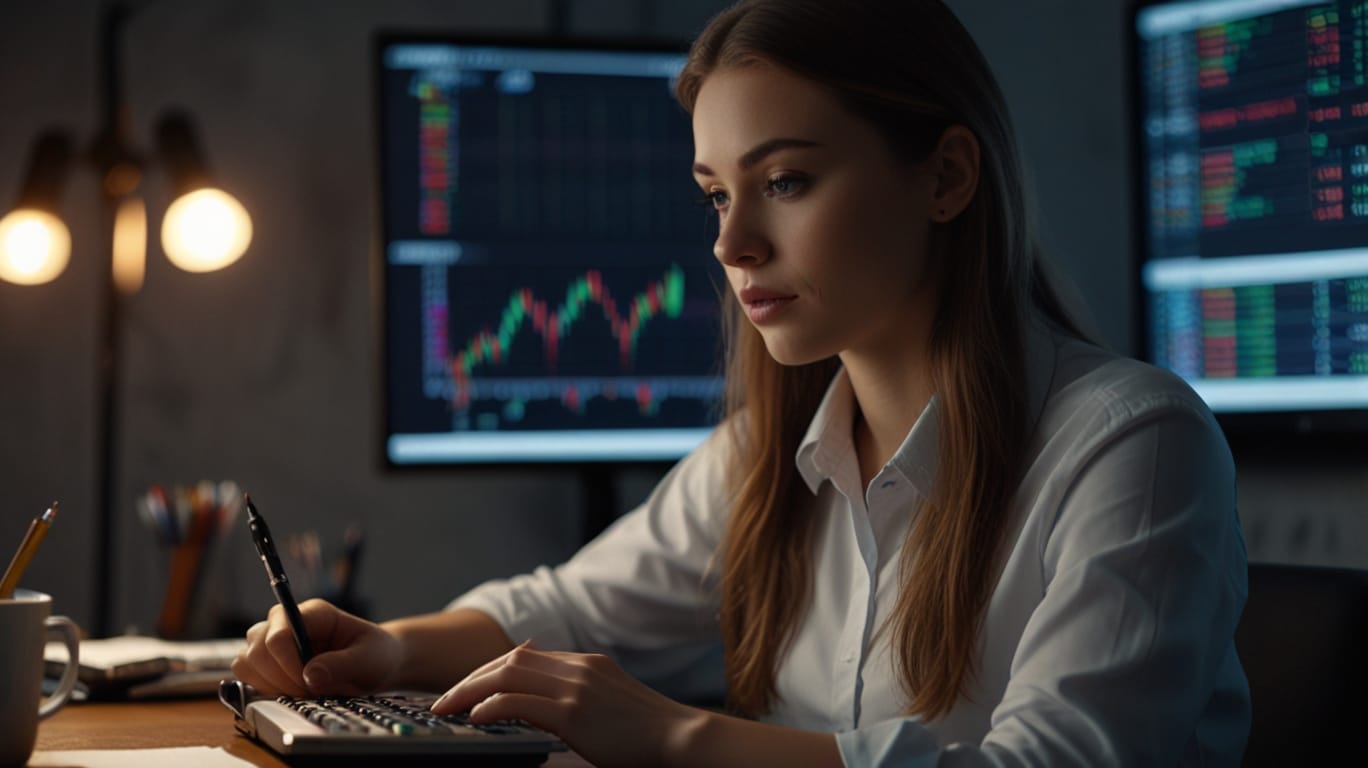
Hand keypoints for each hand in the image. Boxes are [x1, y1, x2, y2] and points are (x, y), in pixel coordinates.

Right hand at [231, 598, 403, 696]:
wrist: (374, 665)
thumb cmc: (374, 655)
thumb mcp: (369, 659)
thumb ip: (342, 665)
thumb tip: (311, 676)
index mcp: (313, 613)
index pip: (279, 633)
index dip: (288, 664)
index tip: (309, 685)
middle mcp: (286, 622)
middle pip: (256, 649)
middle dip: (280, 679)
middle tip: (308, 692)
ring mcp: (271, 641)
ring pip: (246, 662)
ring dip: (270, 685)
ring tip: (301, 692)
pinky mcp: (266, 663)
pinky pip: (246, 677)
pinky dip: (263, 690)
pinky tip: (289, 694)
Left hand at [431, 643, 707, 767]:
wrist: (678, 736)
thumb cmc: (644, 728)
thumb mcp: (608, 696)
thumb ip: (577, 686)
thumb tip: (543, 686)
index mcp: (584, 662)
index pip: (523, 656)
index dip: (488, 670)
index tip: (466, 689)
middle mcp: (577, 667)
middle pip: (510, 660)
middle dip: (471, 678)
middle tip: (444, 700)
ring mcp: (576, 687)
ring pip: (508, 675)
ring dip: (471, 690)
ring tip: (448, 708)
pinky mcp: (574, 713)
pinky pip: (520, 703)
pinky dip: (492, 707)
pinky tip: (476, 719)